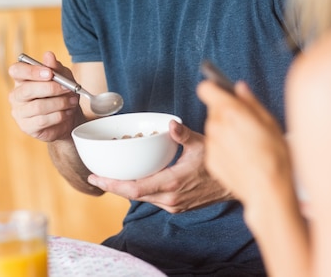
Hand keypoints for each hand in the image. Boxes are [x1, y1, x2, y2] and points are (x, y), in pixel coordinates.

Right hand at [9, 50, 84, 141]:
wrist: (69, 118)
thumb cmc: (62, 93)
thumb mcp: (64, 76)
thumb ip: (55, 67)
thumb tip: (48, 55)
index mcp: (22, 78)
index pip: (16, 70)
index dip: (31, 71)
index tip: (49, 73)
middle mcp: (17, 95)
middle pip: (27, 90)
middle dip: (51, 88)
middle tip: (67, 88)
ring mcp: (20, 112)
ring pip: (38, 106)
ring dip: (59, 103)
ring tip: (72, 102)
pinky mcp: (27, 127)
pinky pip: (42, 121)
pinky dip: (59, 116)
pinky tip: (66, 113)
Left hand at [87, 120, 232, 211]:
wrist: (236, 184)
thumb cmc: (219, 163)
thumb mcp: (201, 144)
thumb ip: (183, 134)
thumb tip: (170, 124)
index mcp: (171, 183)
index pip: (133, 188)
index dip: (112, 184)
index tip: (95, 178)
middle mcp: (169, 199)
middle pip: (133, 195)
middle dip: (113, 186)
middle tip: (96, 176)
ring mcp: (173, 204)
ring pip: (142, 198)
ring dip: (126, 188)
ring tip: (111, 176)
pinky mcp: (177, 206)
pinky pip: (153, 198)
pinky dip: (140, 189)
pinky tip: (135, 179)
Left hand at [197, 80, 291, 208]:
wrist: (269, 191)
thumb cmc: (275, 157)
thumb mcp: (270, 122)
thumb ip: (250, 102)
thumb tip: (240, 88)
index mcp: (230, 111)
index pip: (206, 88)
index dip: (214, 89)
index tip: (222, 93)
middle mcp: (216, 126)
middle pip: (213, 110)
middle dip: (225, 112)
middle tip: (244, 123)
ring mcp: (211, 144)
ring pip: (214, 128)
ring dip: (224, 131)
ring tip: (245, 143)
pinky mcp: (211, 160)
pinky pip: (214, 146)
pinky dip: (224, 148)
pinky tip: (241, 156)